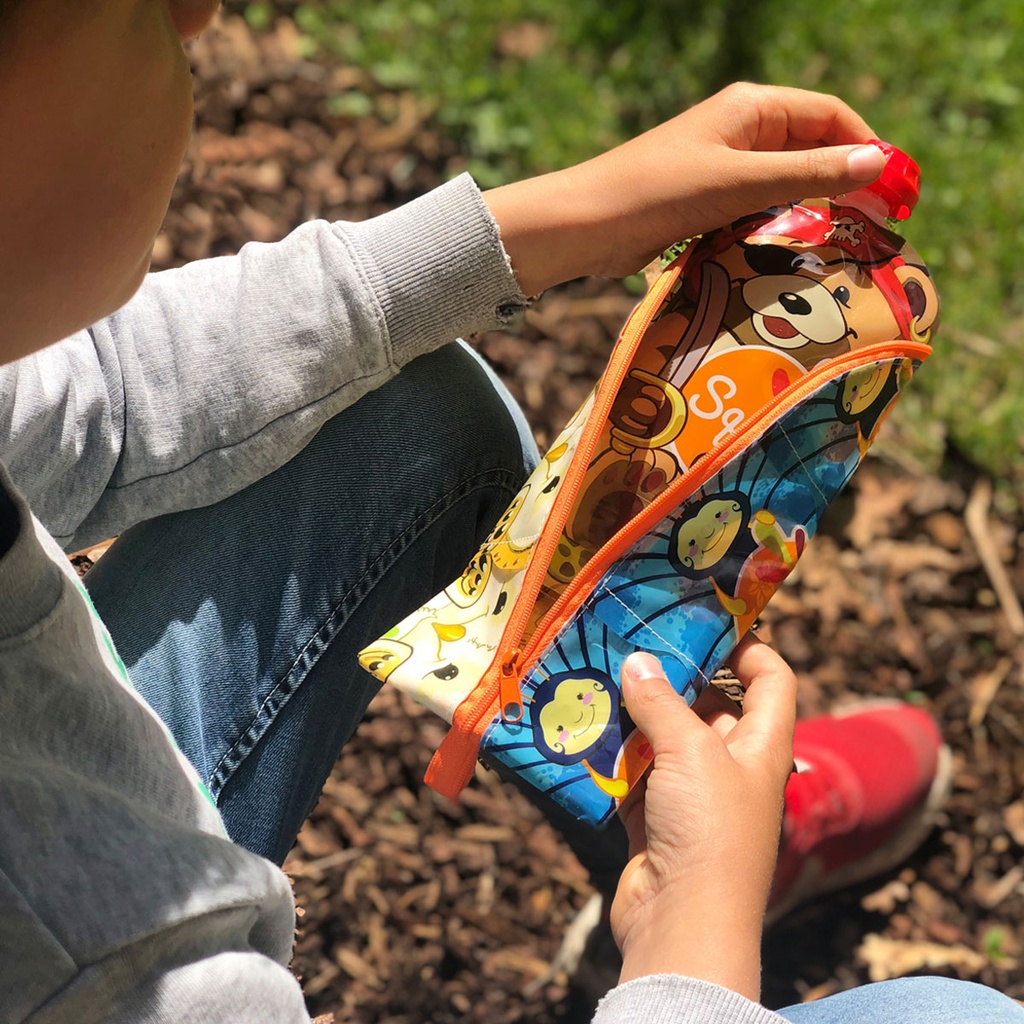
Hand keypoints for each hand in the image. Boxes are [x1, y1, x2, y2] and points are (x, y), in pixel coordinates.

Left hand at [484, 82, 885, 295]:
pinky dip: (780, 226)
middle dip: (846, 181)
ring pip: (785, 184)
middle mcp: (740, 131)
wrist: (586, 225)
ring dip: (814, 208)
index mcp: (751, 108)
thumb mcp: (740, 181)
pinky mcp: (705, 202)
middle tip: (879, 224)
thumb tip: (877, 163)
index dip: (867, 148)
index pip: (830, 117)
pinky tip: (796, 252)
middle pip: (811, 150)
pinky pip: (757, 209)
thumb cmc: (658, 192)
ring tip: (846, 243)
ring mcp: (721, 168)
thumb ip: (807, 173)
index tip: (897, 190)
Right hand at [609, 635, 796, 999]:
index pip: (772, 680)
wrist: (684, 924)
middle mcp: (733, 767)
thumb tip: (638, 662)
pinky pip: (637, 776)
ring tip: (598, 679)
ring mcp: (694, 797)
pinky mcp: (659, 821)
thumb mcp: (691, 752)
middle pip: (711, 707)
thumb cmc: (710, 830)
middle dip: (674, 678)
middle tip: (632, 645)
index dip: (750, 647)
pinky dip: (615, 758)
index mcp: (761, 746)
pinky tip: (584, 732)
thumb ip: (662, 703)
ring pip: (666, 741)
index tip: (708, 622)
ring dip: (636, 717)